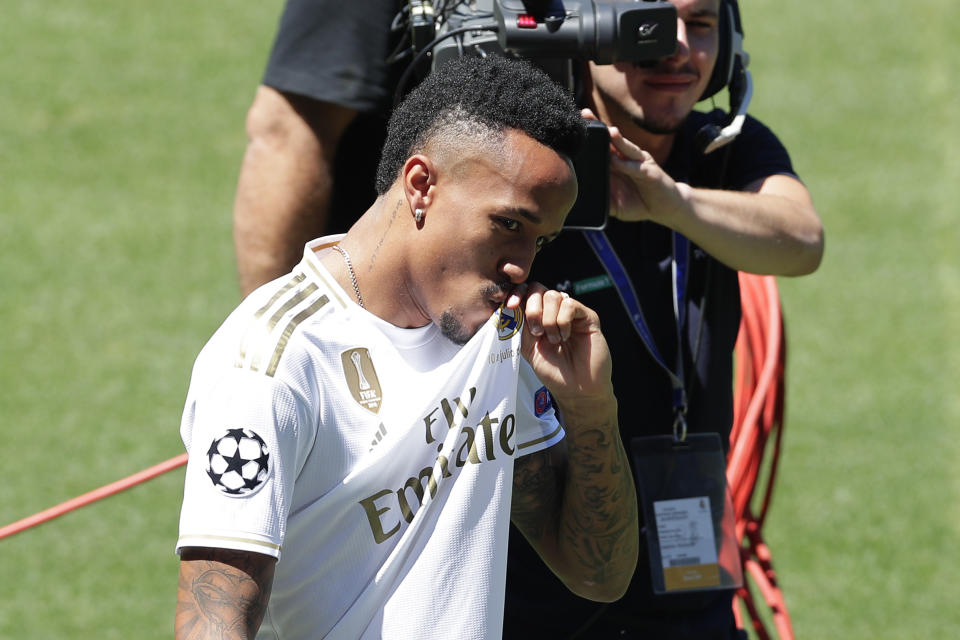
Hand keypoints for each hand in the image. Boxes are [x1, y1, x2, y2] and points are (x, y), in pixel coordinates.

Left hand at [510, 283, 613, 408]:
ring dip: (548, 319)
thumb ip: (520, 327)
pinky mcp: (588, 317)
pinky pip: (569, 304)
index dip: (516, 294)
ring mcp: (572, 314)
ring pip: (553, 295)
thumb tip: (510, 306)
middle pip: (538, 289)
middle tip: (536, 332)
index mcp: (538, 317)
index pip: (526, 293)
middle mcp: (554, 312)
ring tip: (554, 339)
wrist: (578, 390)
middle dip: (532, 308)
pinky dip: (562, 321)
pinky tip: (565, 336)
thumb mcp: (529, 349)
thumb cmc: (554, 372)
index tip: (510, 306)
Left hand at [581, 108, 690, 225]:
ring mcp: (639, 162)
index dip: (588, 136)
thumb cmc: (638, 203)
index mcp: (616, 163)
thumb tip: (579, 201)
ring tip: (608, 131)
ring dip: (617, 139)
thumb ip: (600, 199)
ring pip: (626, 148)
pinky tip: (619, 162)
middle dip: (599, 127)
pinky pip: (637, 167)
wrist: (666, 208)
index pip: (600, 145)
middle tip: (584, 115)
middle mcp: (626, 158)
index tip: (573, 127)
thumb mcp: (615, 204)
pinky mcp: (650, 172)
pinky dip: (628, 165)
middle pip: (610, 139)